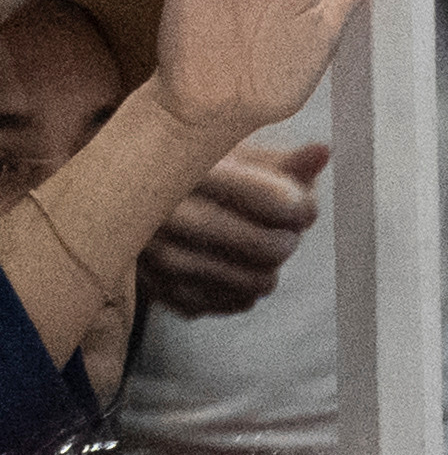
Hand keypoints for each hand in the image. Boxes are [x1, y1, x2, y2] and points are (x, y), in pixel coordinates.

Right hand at [142, 139, 319, 316]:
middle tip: (281, 229)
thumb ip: (281, 160)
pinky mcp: (164, 292)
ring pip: (258, 282)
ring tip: (254, 245)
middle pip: (271, 248)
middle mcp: (166, 217)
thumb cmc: (189, 169)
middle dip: (287, 239)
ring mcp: (160, 260)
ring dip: (269, 267)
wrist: (117, 197)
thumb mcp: (229, 152)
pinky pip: (236, 302)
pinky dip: (245, 288)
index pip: (278, 201)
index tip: (299, 203)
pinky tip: (229, 263)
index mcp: (187, 171)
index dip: (302, 206)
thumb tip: (324, 152)